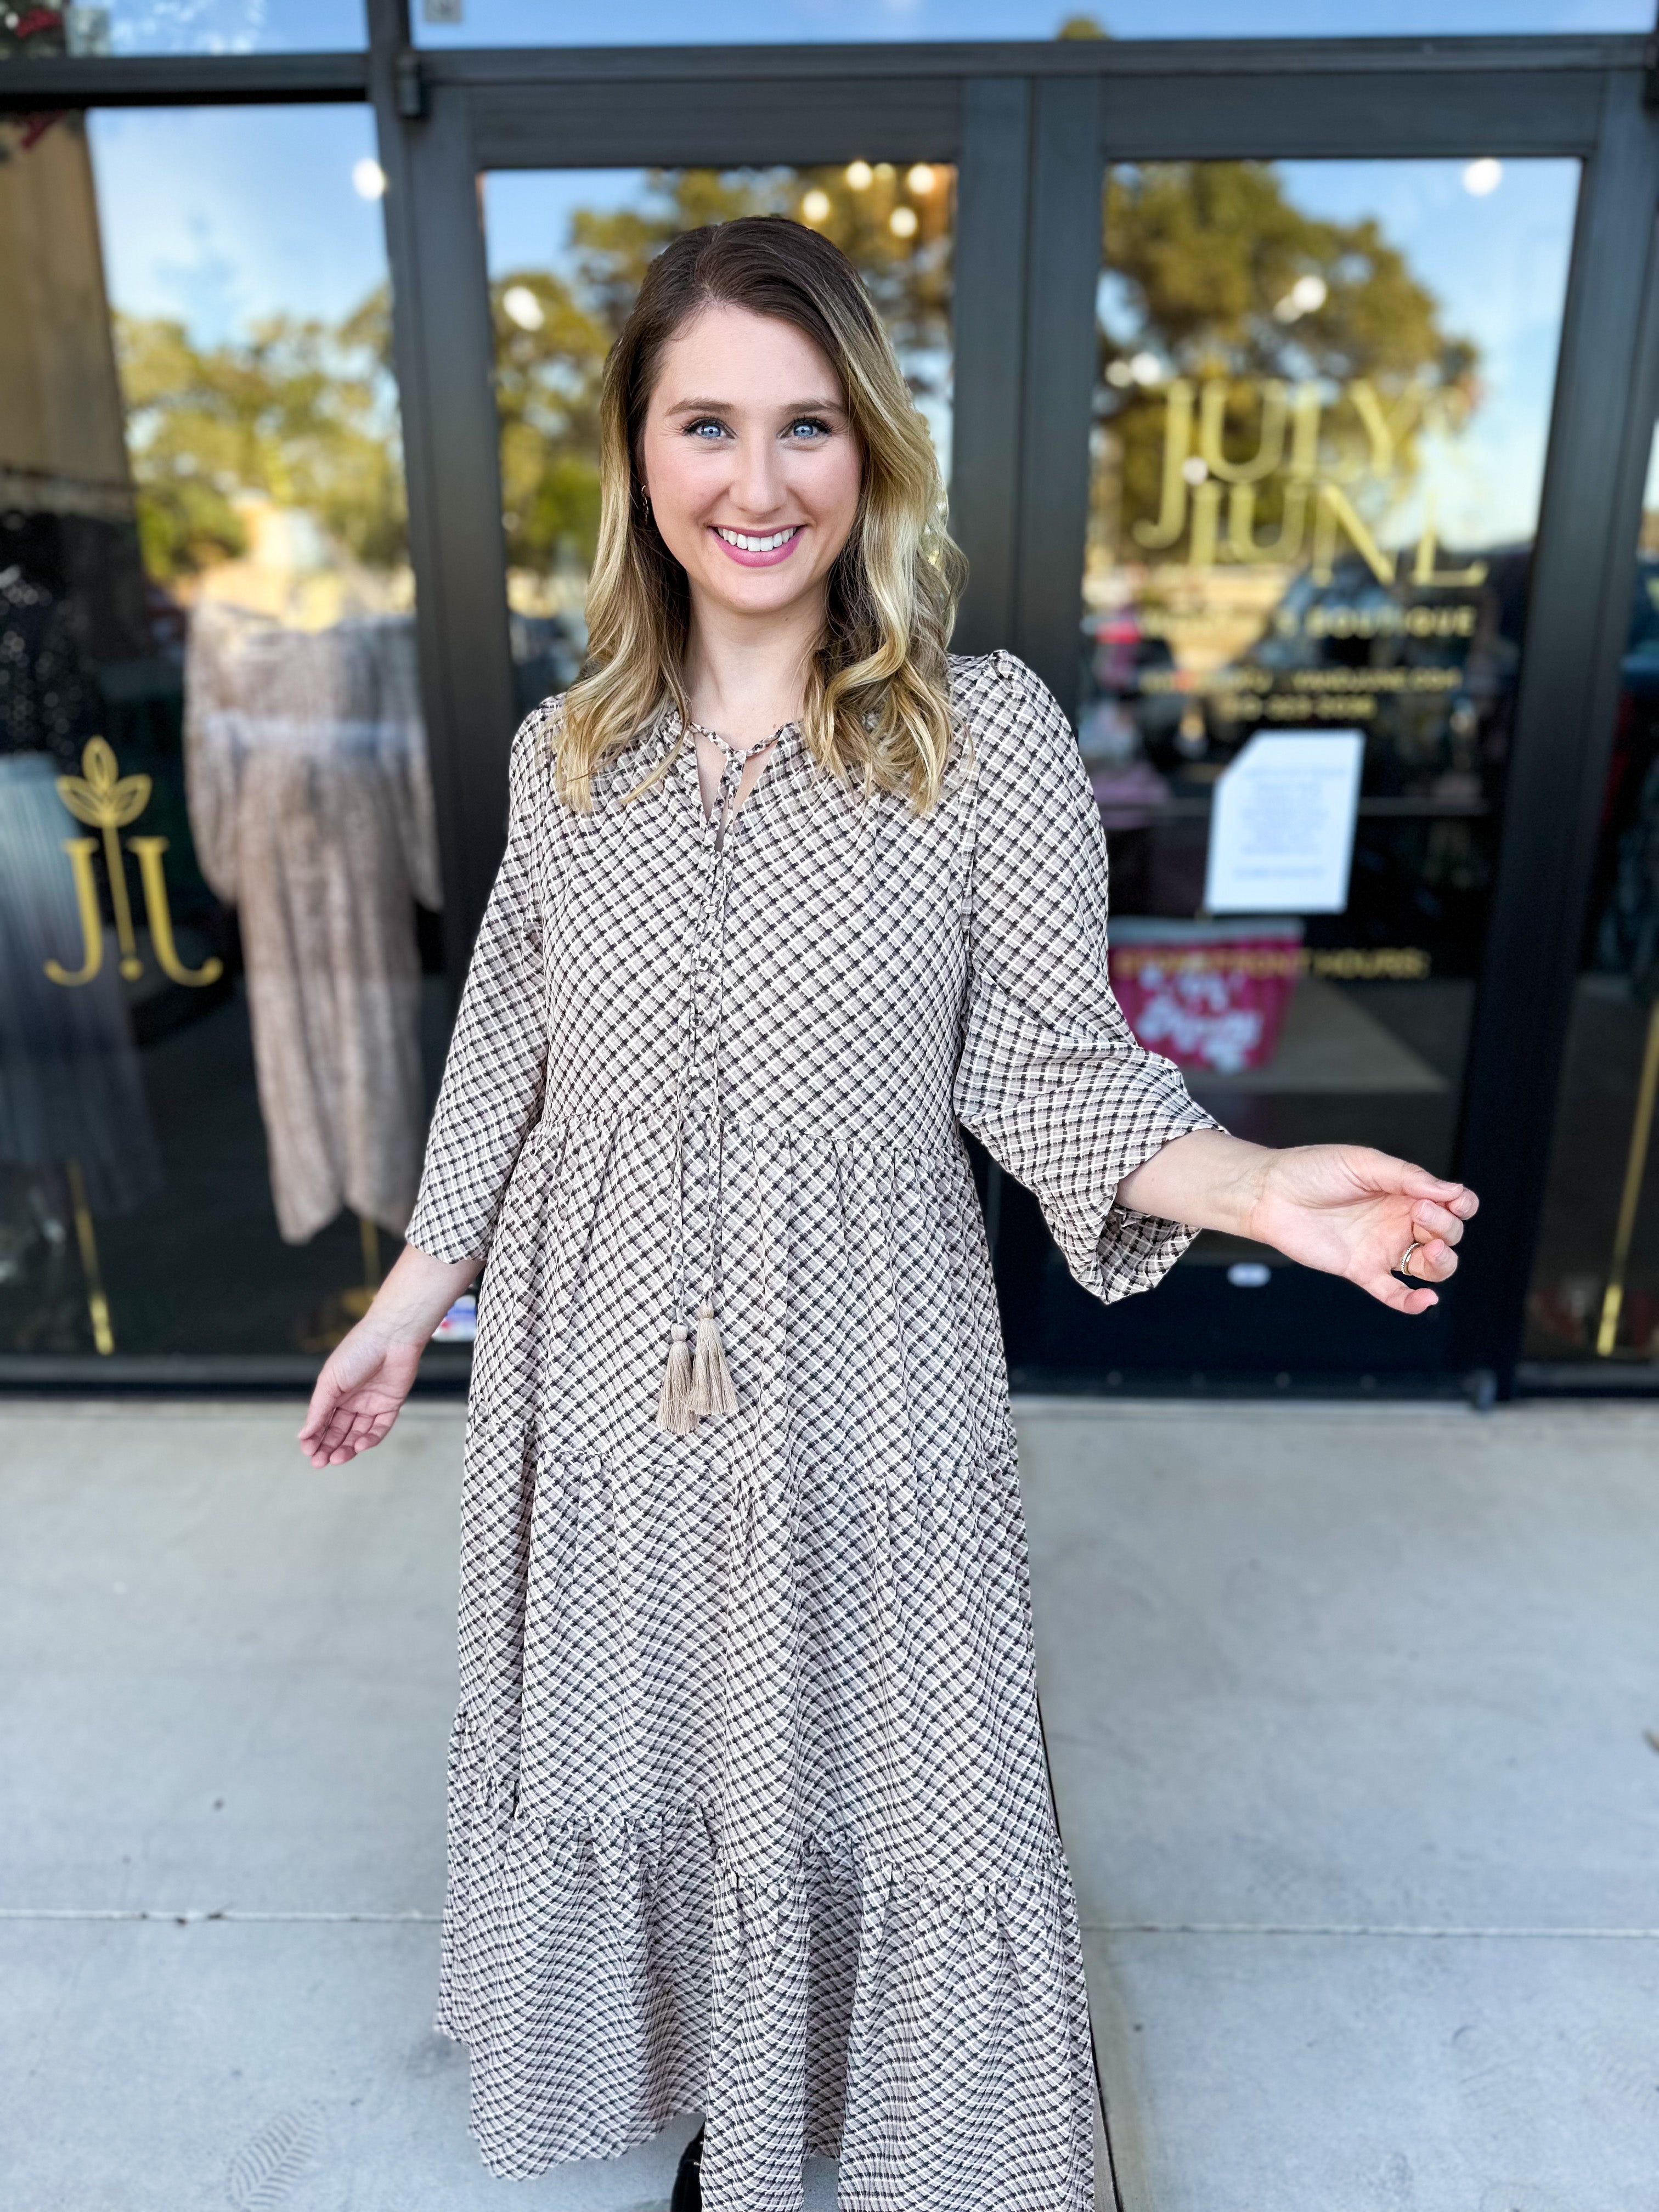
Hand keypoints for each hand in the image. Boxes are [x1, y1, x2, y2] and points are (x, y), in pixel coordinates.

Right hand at [298, 1320, 424, 1466]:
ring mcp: (371, 1403)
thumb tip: (302, 1435)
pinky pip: (379, 1427)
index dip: (314, 1438)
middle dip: (328, 1447)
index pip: (322, 1421)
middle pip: (339, 1431)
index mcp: (334, 1392)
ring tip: (337, 1458)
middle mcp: (352, 1400)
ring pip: (357, 1433)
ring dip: (347, 1447)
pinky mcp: (391, 1405)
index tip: (308, 1451)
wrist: (391, 1337)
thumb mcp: (330, 1382)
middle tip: (320, 1462)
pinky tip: (359, 1445)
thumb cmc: (357, 1352)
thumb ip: (318, 1410)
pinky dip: (369, 1439)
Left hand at [1247, 1144, 1478, 1315]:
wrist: (1270, 1192)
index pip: (1452, 1205)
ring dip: (1442, 1262)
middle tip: (1419, 1211)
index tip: (1453, 1201)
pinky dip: (1412, 1302)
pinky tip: (1425, 1300)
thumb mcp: (1364, 1163)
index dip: (1461, 1206)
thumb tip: (1452, 1191)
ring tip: (1429, 1249)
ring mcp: (1381, 1248)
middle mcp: (1398, 1222)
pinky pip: (1393, 1293)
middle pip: (1446, 1236)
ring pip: (1429, 1267)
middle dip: (1445, 1227)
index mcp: (1404, 1193)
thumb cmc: (1313, 1170)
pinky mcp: (1361, 1270)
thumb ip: (1407, 1177)